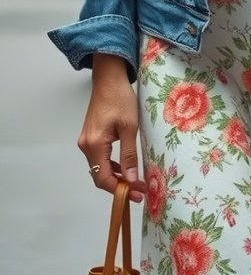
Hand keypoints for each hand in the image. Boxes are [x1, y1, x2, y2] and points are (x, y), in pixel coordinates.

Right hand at [78, 54, 145, 202]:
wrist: (109, 78)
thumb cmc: (121, 99)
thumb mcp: (129, 127)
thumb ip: (129, 155)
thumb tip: (131, 181)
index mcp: (94, 144)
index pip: (102, 178)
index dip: (119, 190)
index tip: (137, 195)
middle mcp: (86, 145)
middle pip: (99, 175)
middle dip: (119, 186)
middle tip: (140, 190)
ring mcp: (86, 140)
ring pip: (100, 167)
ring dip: (117, 176)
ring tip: (137, 181)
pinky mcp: (91, 136)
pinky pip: (100, 157)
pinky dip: (112, 165)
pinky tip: (126, 167)